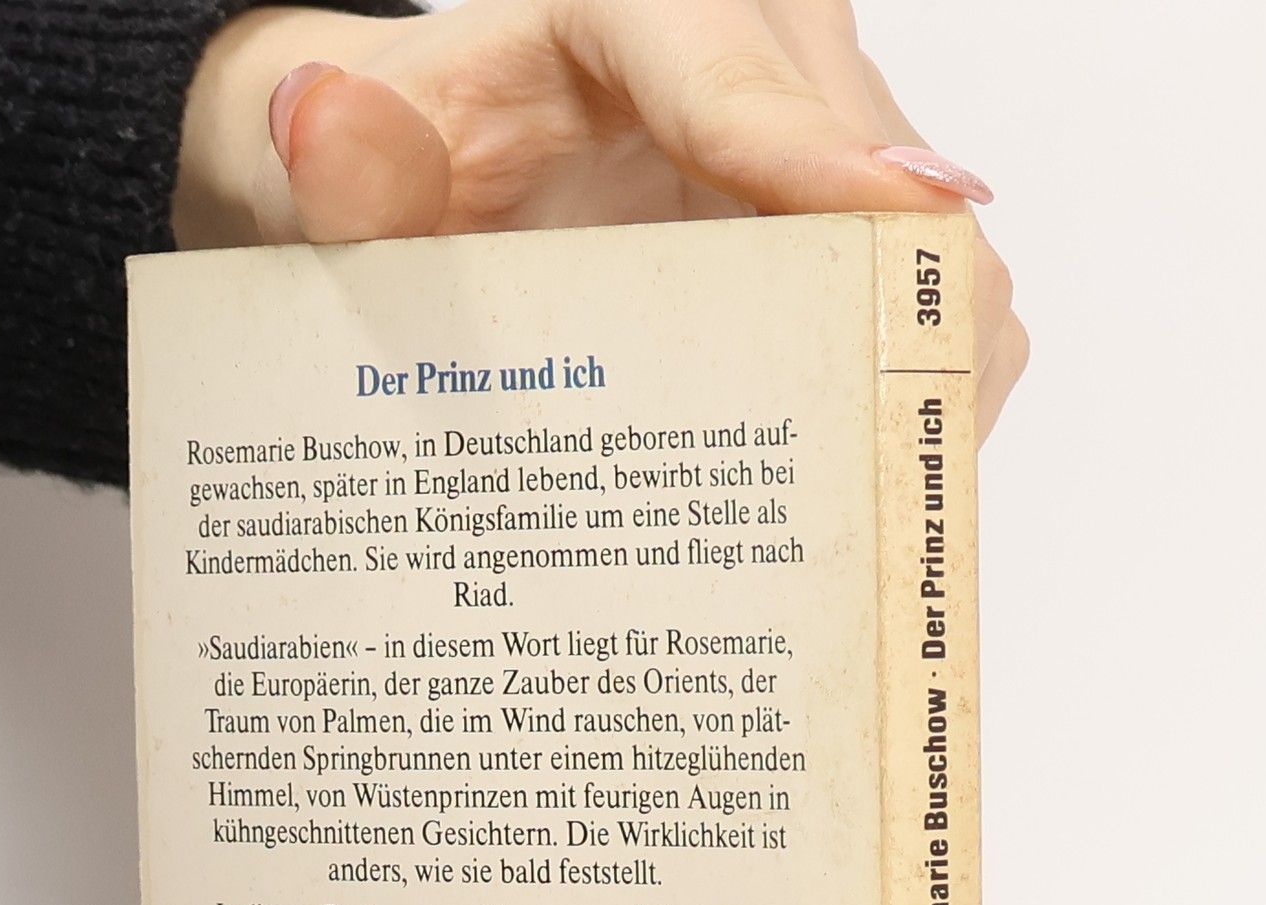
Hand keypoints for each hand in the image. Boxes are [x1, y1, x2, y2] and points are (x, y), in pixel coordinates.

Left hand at [176, 0, 1025, 440]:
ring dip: (915, 370)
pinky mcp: (845, 193)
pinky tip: (855, 461)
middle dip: (895, 327)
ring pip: (940, 243)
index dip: (828, 178)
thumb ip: (341, 166)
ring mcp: (820, 119)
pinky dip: (908, 374)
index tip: (907, 247)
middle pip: (889, 180)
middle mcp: (757, 37)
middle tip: (867, 479)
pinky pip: (926, 284)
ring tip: (863, 494)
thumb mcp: (341, 173)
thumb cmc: (397, 162)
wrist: (424, 167)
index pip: (745, 88)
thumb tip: (325, 127)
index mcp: (639, 4)